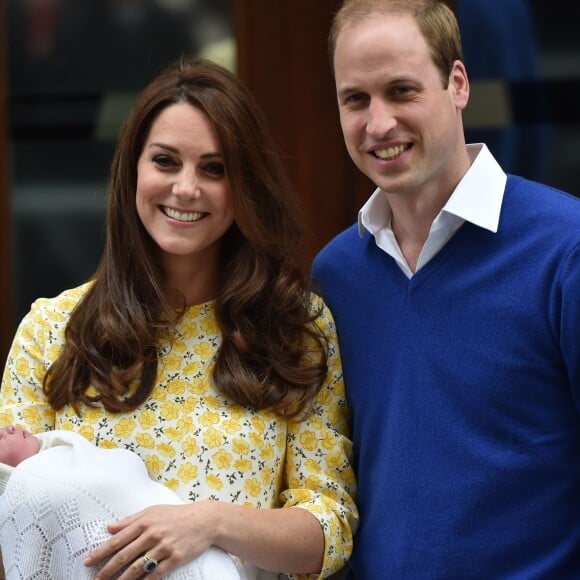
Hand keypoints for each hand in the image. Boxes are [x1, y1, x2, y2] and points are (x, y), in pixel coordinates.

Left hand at [84, 501, 218, 578]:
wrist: (205, 520)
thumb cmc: (177, 514)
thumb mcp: (153, 511)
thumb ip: (130, 520)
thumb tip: (109, 527)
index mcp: (145, 521)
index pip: (117, 540)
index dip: (100, 552)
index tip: (87, 561)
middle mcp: (152, 534)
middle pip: (123, 556)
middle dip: (106, 571)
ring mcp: (163, 547)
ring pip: (136, 569)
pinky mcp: (174, 558)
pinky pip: (155, 575)